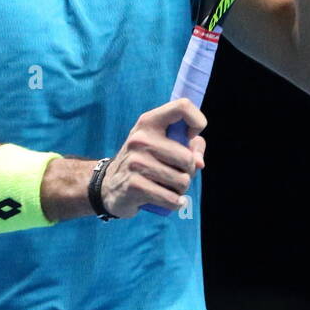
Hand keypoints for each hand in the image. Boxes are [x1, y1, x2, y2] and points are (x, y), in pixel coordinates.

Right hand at [100, 98, 206, 217]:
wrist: (109, 186)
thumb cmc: (146, 162)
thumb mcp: (164, 146)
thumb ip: (191, 147)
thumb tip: (199, 163)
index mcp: (149, 122)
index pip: (183, 106)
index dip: (197, 121)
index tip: (191, 137)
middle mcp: (141, 138)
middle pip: (187, 158)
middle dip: (189, 171)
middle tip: (177, 174)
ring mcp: (135, 162)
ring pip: (181, 181)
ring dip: (181, 189)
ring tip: (169, 187)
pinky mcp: (134, 185)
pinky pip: (170, 199)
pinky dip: (175, 203)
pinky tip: (171, 201)